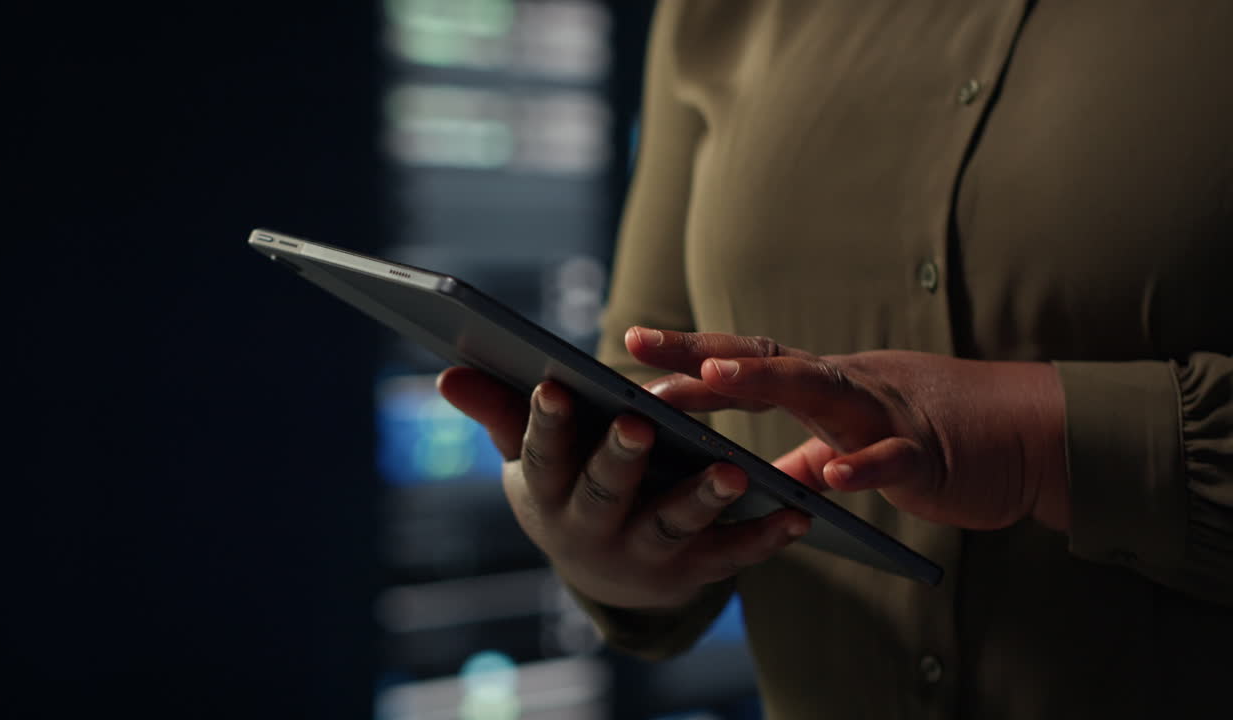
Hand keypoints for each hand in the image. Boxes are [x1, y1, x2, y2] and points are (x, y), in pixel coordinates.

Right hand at [437, 366, 810, 610]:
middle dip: (621, 462)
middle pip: (605, 495)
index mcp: (546, 496)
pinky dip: (765, 538)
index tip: (553, 385)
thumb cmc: (564, 490)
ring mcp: (643, 556)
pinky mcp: (692, 573)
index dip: (546, 425)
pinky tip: (798, 513)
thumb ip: (498, 415)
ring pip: (673, 527)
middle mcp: (591, 533)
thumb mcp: (529, 461)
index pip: (542, 457)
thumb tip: (448, 374)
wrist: (605, 576)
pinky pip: (730, 557)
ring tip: (735, 472)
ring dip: (703, 501)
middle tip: (640, 425)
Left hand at [627, 328, 1069, 531]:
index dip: (690, 356)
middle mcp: (846, 388)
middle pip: (765, 361)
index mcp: (824, 389)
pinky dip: (864, 465)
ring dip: (765, 381)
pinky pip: (892, 458)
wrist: (1030, 438)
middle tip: (639, 345)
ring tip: (713, 377)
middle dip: (701, 353)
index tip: (632, 346)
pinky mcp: (928, 454)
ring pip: (819, 391)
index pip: (747, 363)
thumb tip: (765, 477)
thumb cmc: (939, 437)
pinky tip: (833, 476)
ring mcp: (886, 415)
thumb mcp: (857, 446)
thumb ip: (809, 460)